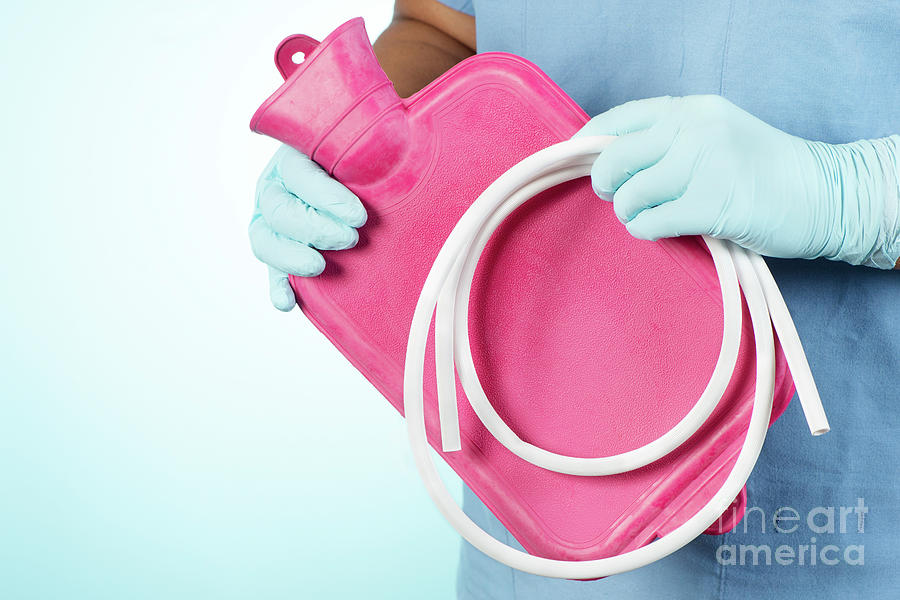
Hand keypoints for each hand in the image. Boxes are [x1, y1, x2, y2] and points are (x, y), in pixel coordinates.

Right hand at [249, 146, 366, 310]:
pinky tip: (287, 302)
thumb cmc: (358, 153)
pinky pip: (270, 270)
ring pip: (266, 241)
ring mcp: (270, 221)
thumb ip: (374, 139)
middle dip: (315, 229)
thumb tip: (407, 128)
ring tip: (319, 266)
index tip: (358, 215)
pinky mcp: (276, 249)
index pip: (300, 176)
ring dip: (292, 258)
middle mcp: (275, 188)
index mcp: (292, 156)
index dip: (326, 198)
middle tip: (350, 238)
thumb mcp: (363, 139)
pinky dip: (277, 287)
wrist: (351, 165)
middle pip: (280, 211)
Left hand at [575, 95, 899, 267]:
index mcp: (690, 109)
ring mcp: (703, 165)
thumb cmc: (764, 170)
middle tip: (617, 197)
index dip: (588, 143)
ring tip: (648, 216)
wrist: (824, 194)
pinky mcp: (712, 204)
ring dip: (629, 212)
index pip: (618, 119)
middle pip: (614, 159)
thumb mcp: (716, 134)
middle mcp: (693, 129)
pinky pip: (651, 223)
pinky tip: (660, 230)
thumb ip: (669, 138)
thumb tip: (608, 160)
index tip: (577, 163)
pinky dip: (646, 231)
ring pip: (630, 194)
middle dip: (605, 184)